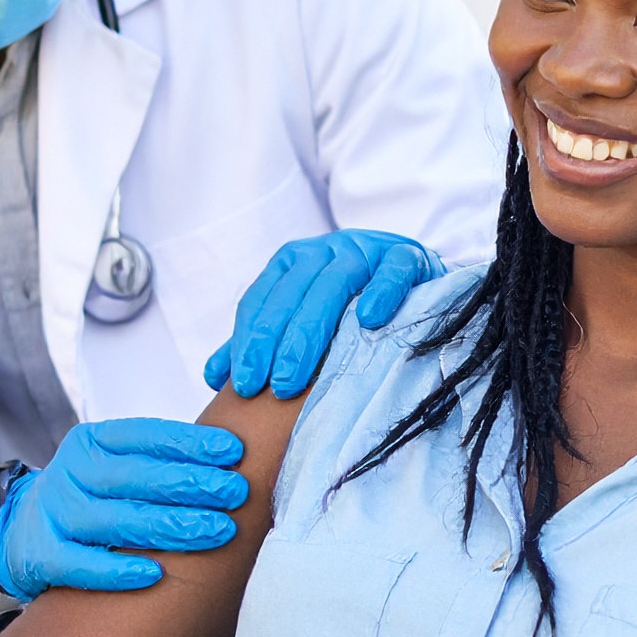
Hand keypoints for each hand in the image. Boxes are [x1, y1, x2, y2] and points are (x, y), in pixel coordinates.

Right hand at [0, 419, 246, 599]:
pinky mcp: (40, 554)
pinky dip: (117, 571)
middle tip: (236, 493)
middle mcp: (69, 472)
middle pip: (134, 477)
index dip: (190, 442)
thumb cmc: (93, 498)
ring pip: (115, 520)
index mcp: (91, 442)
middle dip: (191, 483)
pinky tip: (156, 575)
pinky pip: (80, 564)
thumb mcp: (115, 467)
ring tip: (217, 530)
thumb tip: (235, 461)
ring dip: (170, 526)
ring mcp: (52, 513)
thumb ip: (160, 462)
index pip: (144, 436)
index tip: (234, 451)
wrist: (21, 533)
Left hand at [205, 230, 443, 399]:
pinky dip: (381, 291)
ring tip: (296, 375)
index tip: (242, 384)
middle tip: (269, 387)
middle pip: (293, 293)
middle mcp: (326, 249)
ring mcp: (368, 249)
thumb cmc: (357, 307)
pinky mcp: (408, 256)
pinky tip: (368, 321)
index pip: (262, 299)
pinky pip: (393, 269)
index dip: (248, 340)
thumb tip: (215, 378)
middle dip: (276, 342)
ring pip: (334, 282)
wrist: (420, 282)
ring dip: (312, 329)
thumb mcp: (308, 322)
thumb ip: (264, 344)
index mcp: (295, 262)